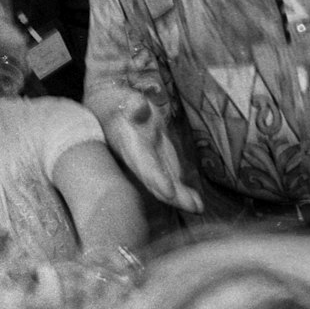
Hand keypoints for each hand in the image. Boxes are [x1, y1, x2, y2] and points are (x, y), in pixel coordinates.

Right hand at [100, 97, 201, 211]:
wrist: (111, 113)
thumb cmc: (119, 105)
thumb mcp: (124, 100)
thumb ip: (133, 105)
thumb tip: (139, 104)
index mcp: (130, 146)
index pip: (144, 164)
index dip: (156, 178)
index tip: (169, 191)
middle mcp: (138, 161)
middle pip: (156, 182)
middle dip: (172, 195)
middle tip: (193, 206)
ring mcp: (149, 165)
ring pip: (164, 185)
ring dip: (180, 198)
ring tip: (198, 207)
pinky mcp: (158, 165)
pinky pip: (170, 182)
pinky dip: (182, 193)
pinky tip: (197, 205)